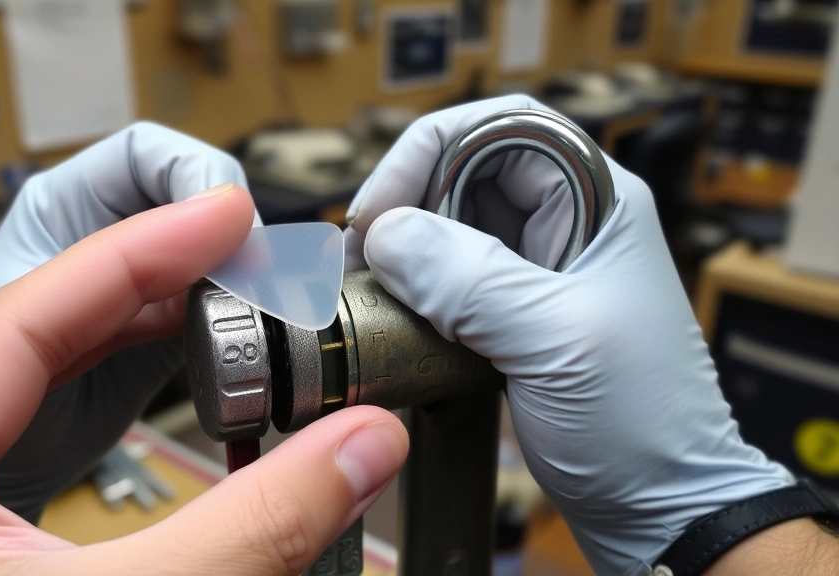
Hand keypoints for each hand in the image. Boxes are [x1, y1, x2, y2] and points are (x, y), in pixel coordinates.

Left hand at [0, 188, 407, 574]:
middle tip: (239, 255)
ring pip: (47, 390)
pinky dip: (128, 405)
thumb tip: (361, 444)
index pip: (23, 318)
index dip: (135, 256)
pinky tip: (185, 388)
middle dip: (147, 289)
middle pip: (35, 340)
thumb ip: (259, 522)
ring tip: (227, 301)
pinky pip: (56, 442)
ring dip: (142, 341)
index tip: (218, 216)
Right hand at [345, 96, 793, 574]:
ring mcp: (538, 271)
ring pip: (449, 227)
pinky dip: (413, 292)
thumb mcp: (555, 341)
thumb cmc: (640, 423)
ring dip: (402, 251)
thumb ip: (470, 281)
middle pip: (463, 173)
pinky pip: (449, 281)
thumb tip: (386, 235)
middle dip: (404, 204)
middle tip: (360, 258)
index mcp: (595, 200)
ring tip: (367, 290)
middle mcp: (565, 223)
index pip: (498, 128)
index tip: (378, 213)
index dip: (426, 154)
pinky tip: (394, 317)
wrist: (662, 508)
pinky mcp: (514, 316)